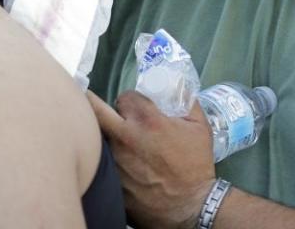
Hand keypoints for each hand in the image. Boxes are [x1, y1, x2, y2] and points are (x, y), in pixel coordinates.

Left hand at [88, 91, 216, 228]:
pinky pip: (102, 161)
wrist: (190, 207)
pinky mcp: (110, 179)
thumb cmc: (196, 166)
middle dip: (97, 104)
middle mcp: (125, 137)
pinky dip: (107, 157)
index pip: (125, 97)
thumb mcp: (199, 128)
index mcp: (148, 122)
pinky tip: (118, 161)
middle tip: (102, 108)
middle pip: (95, 109)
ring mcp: (115, 160)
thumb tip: (177, 87)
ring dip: (105, 133)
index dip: (130, 100)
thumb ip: (187, 102)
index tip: (135, 108)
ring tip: (116, 139)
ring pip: (98, 136)